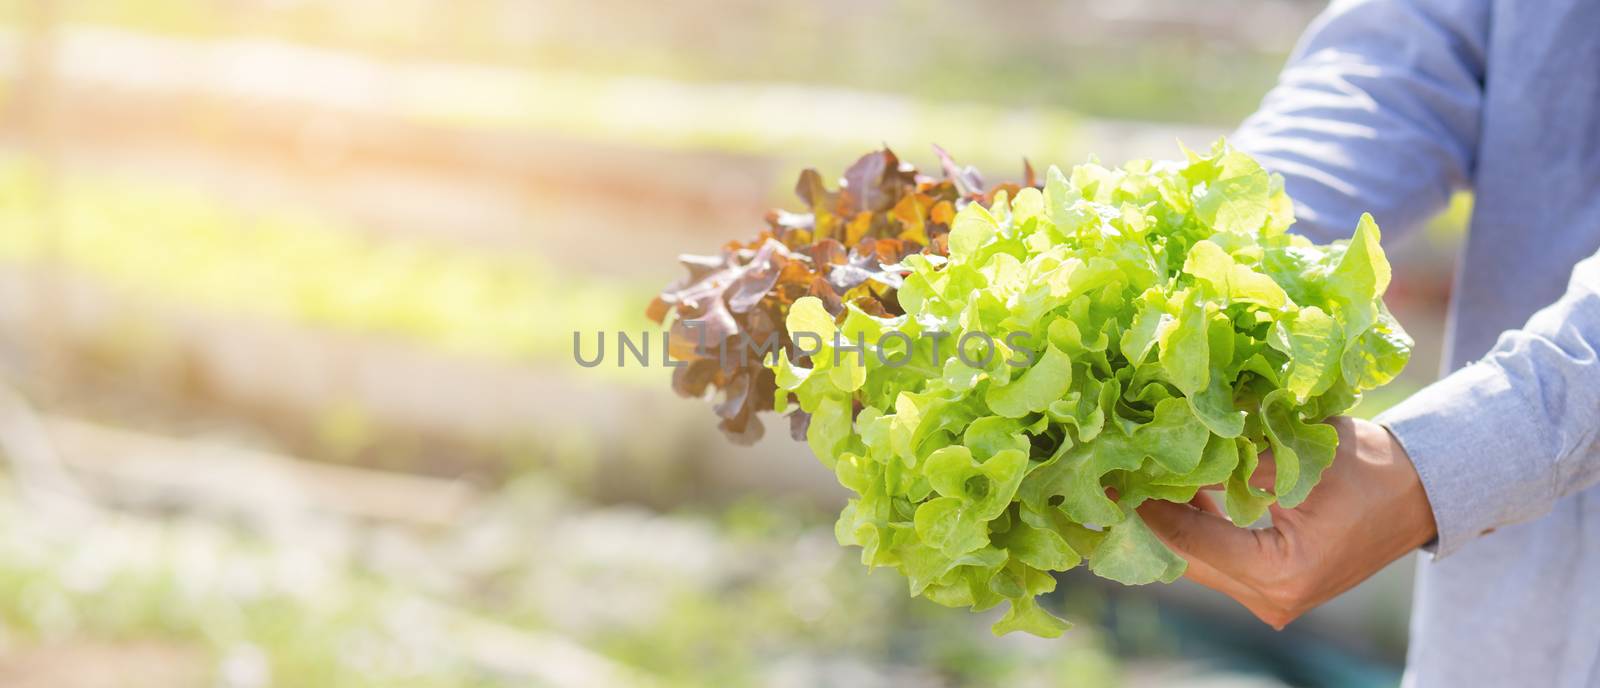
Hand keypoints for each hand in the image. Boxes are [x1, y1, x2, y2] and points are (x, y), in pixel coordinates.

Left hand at [1136, 416, 1436, 628]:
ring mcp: (1275, 601)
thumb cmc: (1369, 467)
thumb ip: (1233, 462)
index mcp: (1282, 572)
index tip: (1112, 480)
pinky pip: (1222, 562)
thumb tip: (1169, 449)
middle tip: (1115, 478)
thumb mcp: (1296, 455)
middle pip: (1190, 560)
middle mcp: (1274, 600)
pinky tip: (1179, 493)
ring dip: (1174, 524)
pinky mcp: (1277, 590)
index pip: (1193, 541)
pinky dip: (1200, 530)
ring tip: (1140, 480)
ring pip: (1202, 563)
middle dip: (1153, 518)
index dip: (1149, 508)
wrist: (1422, 491)